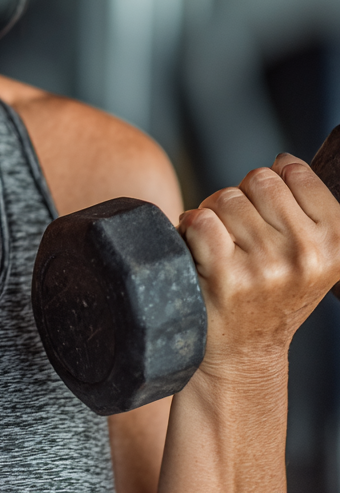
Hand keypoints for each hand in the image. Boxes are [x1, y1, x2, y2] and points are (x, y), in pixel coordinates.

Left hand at [178, 153, 339, 375]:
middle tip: (240, 238)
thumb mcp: (309, 251)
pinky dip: (189, 229)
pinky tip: (200, 254)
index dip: (269, 188)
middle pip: (256, 179)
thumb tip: (285, 159)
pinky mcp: (229, 277)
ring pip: (225, 197)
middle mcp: (308, 254)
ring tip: (222, 249)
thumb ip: (302, 203)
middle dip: (240, 199)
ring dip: (213, 215)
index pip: (292, 170)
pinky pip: (200, 219)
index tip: (270, 220)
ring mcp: (268, 266)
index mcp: (336, 242)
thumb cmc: (269, 292)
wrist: (244, 354)